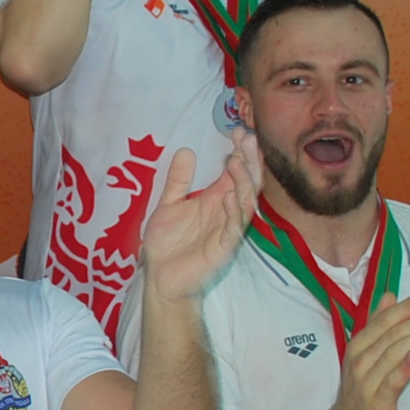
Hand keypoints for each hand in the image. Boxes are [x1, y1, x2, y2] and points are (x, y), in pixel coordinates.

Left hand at [137, 129, 261, 301]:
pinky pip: (233, 229)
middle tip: (247, 139)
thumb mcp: (169, 204)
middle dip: (249, 161)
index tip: (238, 132)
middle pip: (246, 183)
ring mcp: (227, 230)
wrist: (160, 277)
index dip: (239, 152)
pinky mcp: (223, 249)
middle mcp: (226, 212)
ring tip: (236, 161)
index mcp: (215, 199)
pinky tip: (229, 195)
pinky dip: (233, 211)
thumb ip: (178, 180)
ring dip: (243, 182)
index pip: (234, 172)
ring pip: (245, 203)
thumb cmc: (167, 243)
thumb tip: (185, 150)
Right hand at [327, 292, 409, 409]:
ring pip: (393, 354)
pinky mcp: (377, 403)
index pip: (384, 321)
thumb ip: (377, 324)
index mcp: (359, 346)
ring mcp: (367, 382)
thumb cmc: (362, 389)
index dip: (405, 308)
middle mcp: (361, 361)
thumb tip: (389, 296)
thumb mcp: (365, 352)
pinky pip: (391, 383)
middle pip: (392, 335)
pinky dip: (403, 369)